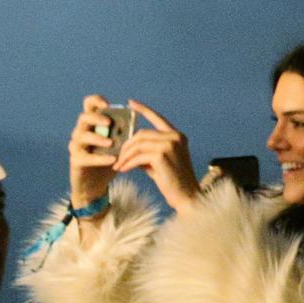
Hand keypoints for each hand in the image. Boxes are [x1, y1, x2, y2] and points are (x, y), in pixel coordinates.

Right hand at [69, 94, 117, 209]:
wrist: (95, 185)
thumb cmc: (108, 160)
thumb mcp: (118, 145)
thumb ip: (124, 133)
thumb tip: (136, 123)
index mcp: (91, 124)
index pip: (88, 104)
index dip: (96, 100)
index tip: (108, 104)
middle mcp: (80, 132)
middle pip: (84, 117)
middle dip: (97, 118)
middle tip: (109, 123)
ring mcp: (76, 146)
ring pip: (82, 136)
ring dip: (98, 138)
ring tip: (111, 143)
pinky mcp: (76, 160)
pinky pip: (87, 157)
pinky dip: (100, 158)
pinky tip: (112, 160)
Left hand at [114, 99, 199, 213]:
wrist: (186, 197)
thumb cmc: (172, 183)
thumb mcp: (159, 163)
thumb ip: (147, 152)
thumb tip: (129, 147)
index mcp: (177, 136)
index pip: (158, 118)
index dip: (144, 109)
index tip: (131, 103)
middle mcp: (175, 137)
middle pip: (142, 134)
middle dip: (127, 145)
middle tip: (117, 157)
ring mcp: (169, 144)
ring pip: (138, 144)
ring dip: (125, 155)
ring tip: (118, 165)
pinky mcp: (162, 155)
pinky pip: (138, 156)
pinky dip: (128, 163)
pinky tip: (123, 169)